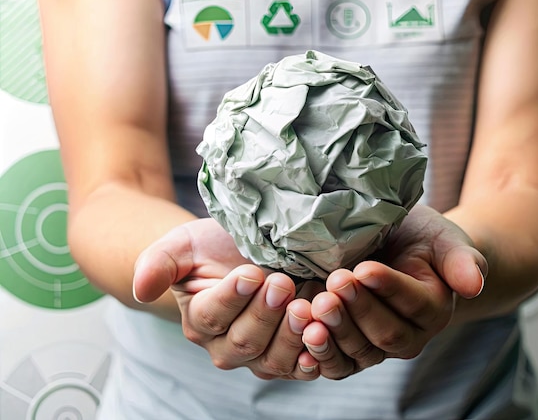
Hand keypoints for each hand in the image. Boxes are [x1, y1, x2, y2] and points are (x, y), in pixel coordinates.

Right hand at [132, 218, 322, 379]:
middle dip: (265, 314)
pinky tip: (320, 338)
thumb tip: (142, 289)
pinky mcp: (289, 354)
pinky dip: (313, 357)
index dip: (231, 298)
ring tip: (304, 308)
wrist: (241, 254)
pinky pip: (299, 368)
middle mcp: (225, 345)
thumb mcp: (182, 245)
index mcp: (199, 319)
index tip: (249, 274)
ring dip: (290, 337)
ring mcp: (259, 354)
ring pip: (272, 360)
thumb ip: (158, 263)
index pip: (211, 316)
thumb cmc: (211, 249)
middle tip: (281, 284)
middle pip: (244, 342)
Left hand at [301, 205, 486, 379]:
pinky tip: (301, 339)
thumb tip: (474, 285)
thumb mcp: (444, 238)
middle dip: (357, 309)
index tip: (364, 268)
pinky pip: (337, 364)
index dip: (388, 288)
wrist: (401, 251)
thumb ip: (461, 259)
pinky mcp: (351, 351)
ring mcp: (377, 347)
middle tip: (334, 283)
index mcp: (433, 309)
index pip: (412, 303)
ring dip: (335, 332)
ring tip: (312, 308)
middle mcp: (408, 336)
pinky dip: (318, 355)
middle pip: (384, 333)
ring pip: (358, 351)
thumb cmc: (422, 239)